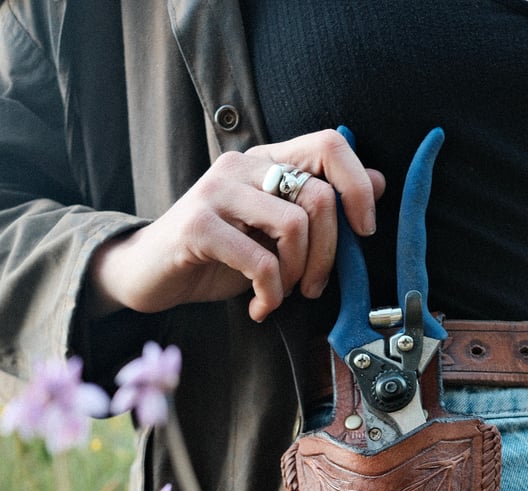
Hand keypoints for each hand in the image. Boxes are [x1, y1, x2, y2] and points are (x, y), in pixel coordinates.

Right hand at [87, 129, 384, 322]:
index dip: (358, 186)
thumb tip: (379, 182)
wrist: (149, 275)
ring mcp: (217, 192)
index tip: (364, 231)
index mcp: (265, 160)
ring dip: (297, 276)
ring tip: (279, 296)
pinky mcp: (199, 226)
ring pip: (295, 226)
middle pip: (319, 197)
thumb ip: (319, 207)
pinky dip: (270, 294)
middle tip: (312, 288)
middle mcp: (242, 165)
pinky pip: (260, 261)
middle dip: (329, 256)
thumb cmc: (217, 257)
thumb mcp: (274, 233)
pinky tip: (258, 308)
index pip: (330, 145)